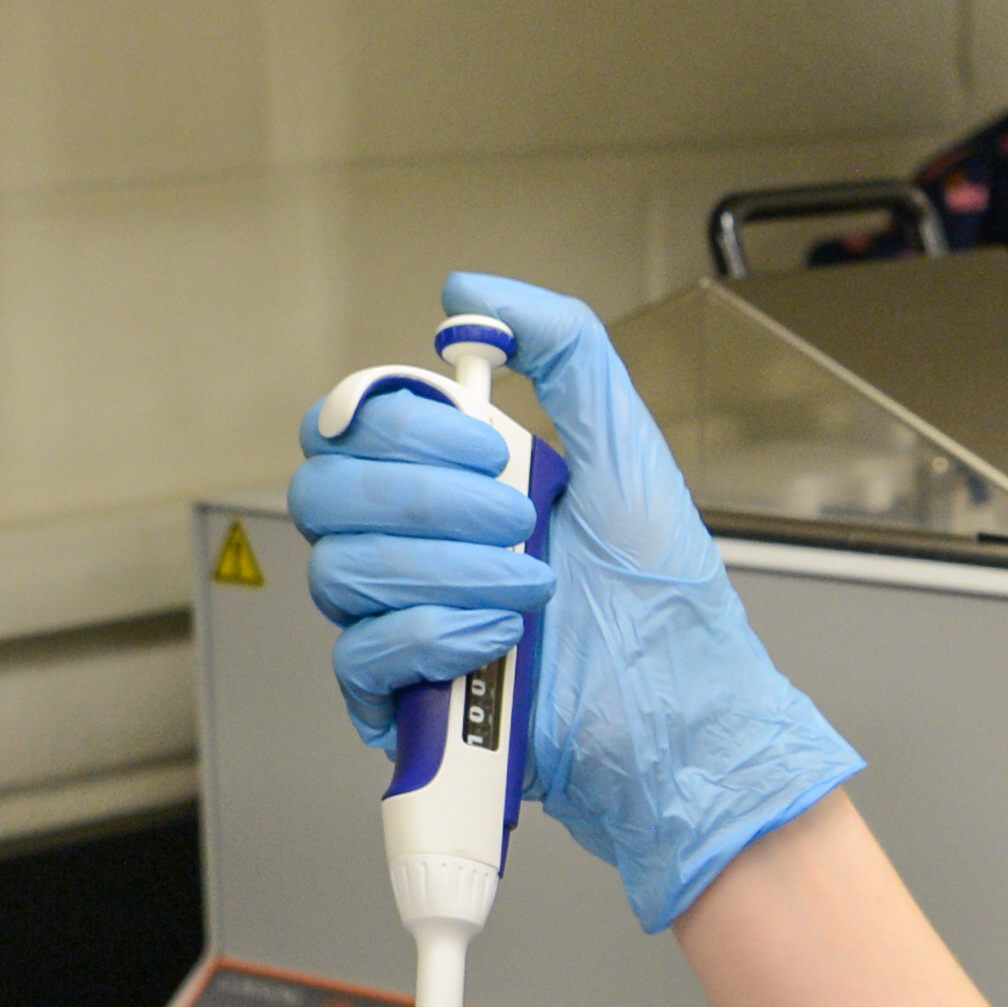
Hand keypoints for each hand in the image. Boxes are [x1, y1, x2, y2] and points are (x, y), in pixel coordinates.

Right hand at [284, 270, 861, 932]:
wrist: (685, 713)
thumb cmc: (663, 597)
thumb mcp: (625, 447)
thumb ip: (563, 348)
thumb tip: (472, 293)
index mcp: (446, 481)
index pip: (350, 427)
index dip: (401, 427)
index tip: (487, 446)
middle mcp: (411, 546)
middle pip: (322, 494)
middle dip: (421, 500)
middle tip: (513, 517)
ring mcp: (401, 623)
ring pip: (337, 572)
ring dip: (441, 571)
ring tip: (530, 585)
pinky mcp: (404, 699)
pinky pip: (359, 656)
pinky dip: (432, 636)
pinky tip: (498, 637)